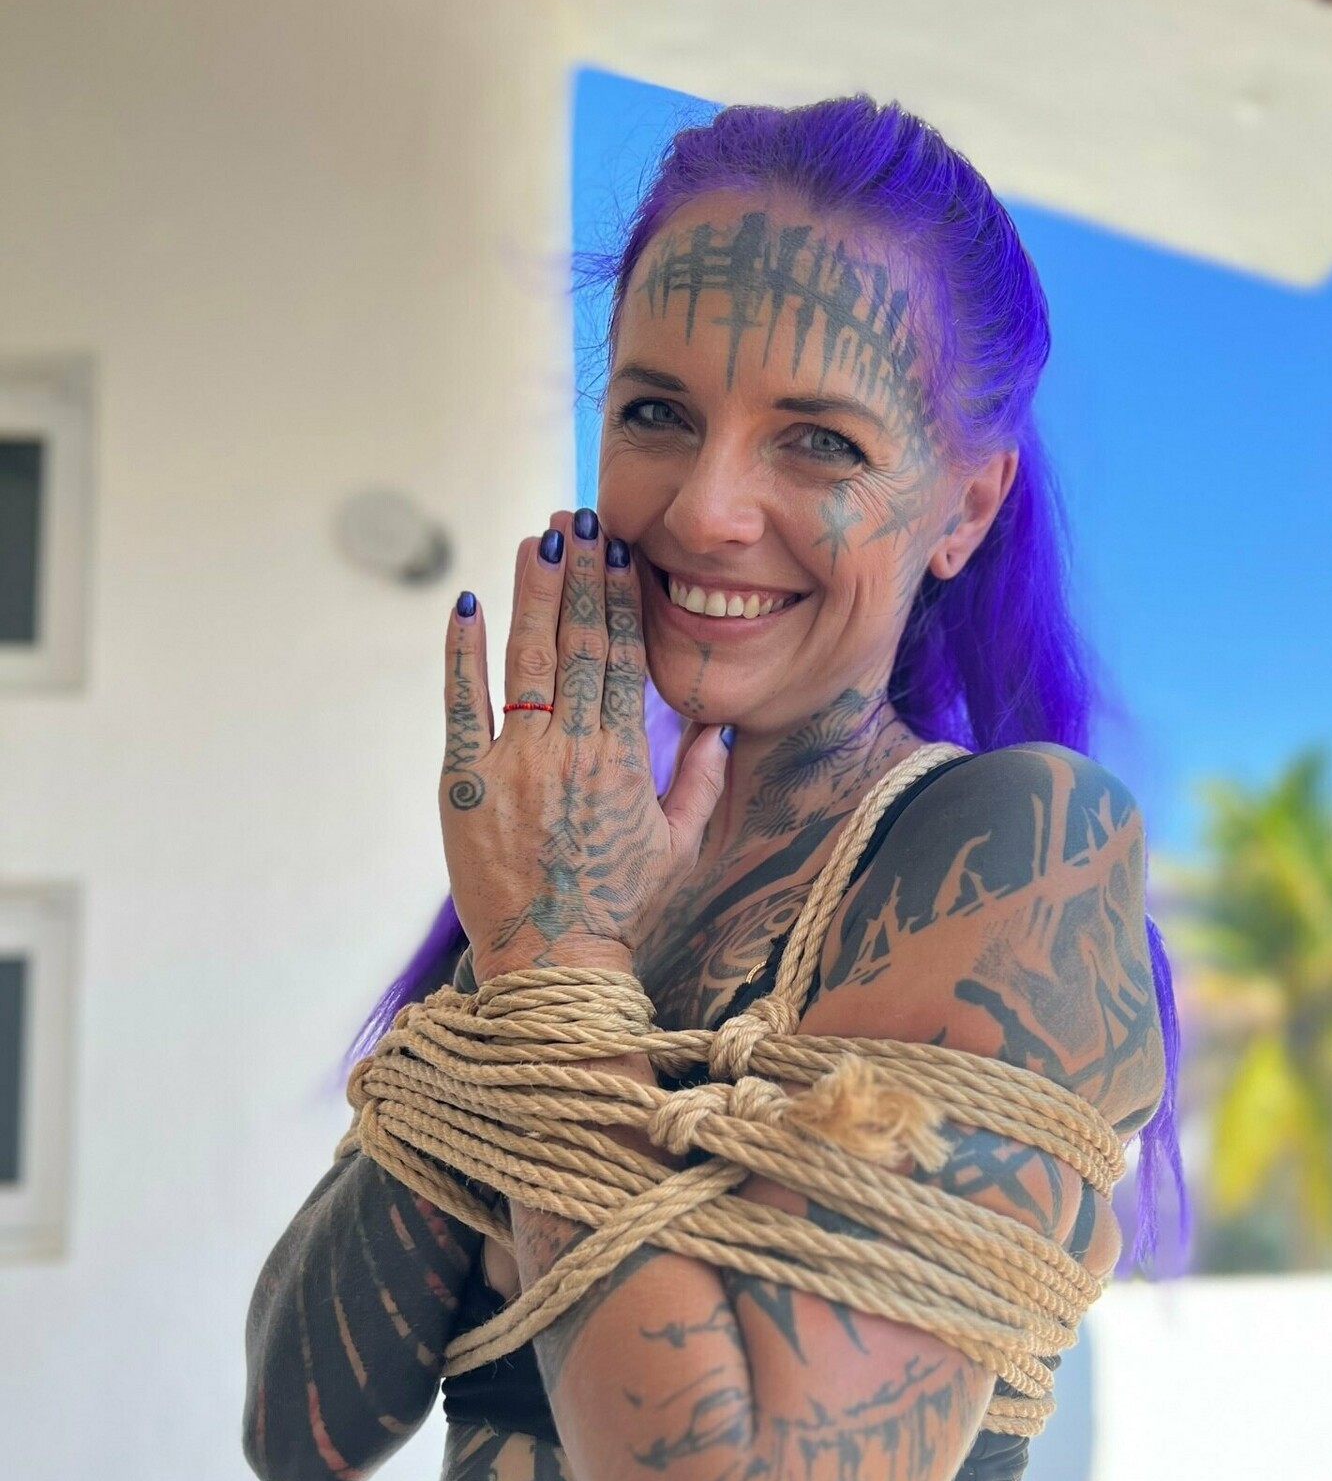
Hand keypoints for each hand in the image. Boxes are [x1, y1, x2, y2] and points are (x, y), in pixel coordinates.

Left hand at [439, 507, 730, 978]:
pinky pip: (461, 705)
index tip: (617, 549)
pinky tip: (468, 603)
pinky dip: (463, 652)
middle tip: (577, 517)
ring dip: (531, 592)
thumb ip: (700, 780)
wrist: (555, 962)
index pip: (621, 657)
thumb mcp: (678, 846)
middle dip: (578, 574)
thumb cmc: (621, 907)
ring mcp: (516, 764)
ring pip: (526, 659)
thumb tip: (721, 724)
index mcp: (623, 760)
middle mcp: (572, 750)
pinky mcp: (466, 784)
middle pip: (577, 643)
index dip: (618, 596)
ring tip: (537, 539)